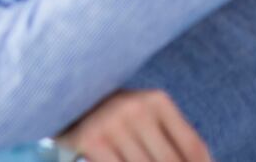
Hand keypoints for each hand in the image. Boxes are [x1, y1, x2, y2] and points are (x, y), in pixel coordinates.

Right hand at [57, 90, 210, 161]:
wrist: (61, 100)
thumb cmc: (113, 117)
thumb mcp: (145, 117)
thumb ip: (173, 139)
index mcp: (157, 100)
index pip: (193, 148)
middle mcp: (136, 108)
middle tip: (155, 161)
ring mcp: (112, 123)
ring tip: (140, 160)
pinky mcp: (91, 140)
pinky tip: (123, 160)